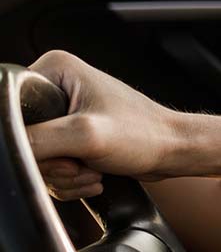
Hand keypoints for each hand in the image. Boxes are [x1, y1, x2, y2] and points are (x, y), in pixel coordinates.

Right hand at [24, 51, 191, 198]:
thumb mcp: (86, 135)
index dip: (31, 138)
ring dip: (64, 174)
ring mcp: (62, 115)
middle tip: (82, 160)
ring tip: (93, 167)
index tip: (62, 147)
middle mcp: (56, 87)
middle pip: (23, 139)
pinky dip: (70, 180)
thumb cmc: (145, 134)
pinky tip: (94, 174)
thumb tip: (11, 147)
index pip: (12, 110)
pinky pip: (51, 168)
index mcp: (54, 70)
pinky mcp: (70, 137)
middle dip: (54, 162)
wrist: (174, 152)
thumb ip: (38, 141)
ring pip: (36, 158)